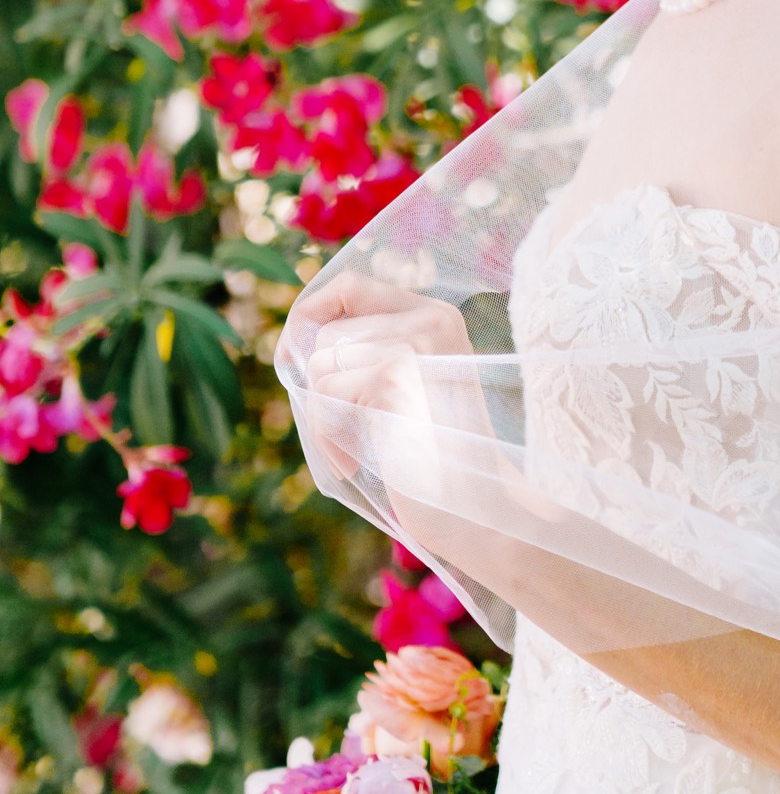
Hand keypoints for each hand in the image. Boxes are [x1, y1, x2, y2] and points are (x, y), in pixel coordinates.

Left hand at [286, 273, 482, 482]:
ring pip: (320, 364)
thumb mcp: (406, 385)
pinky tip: (352, 463)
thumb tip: (292, 339)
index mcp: (435, 315)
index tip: (291, 356)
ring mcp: (416, 345)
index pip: (350, 286)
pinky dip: (327, 437)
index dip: (309, 314)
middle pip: (327, 333)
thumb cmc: (430, 456)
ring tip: (353, 450)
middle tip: (342, 431)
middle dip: (318, 388)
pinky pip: (324, 396)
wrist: (475, 507)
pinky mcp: (396, 377)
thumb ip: (367, 350)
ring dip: (321, 417)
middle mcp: (430, 320)